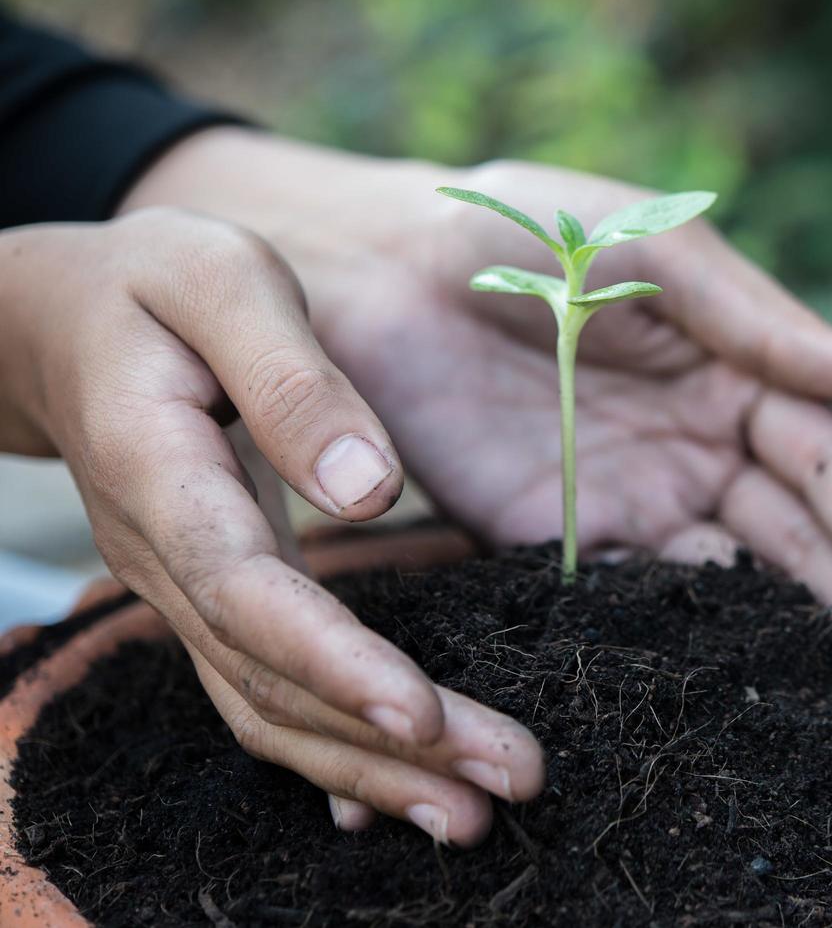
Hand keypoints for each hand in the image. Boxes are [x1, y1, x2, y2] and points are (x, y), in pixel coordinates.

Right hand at [0, 210, 540, 844]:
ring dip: (372, 770)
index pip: (242, 591)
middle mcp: (167, 557)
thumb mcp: (221, 281)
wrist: (59, 321)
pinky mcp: (221, 594)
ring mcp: (188, 588)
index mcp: (160, 473)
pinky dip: (336, 748)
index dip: (330, 660)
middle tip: (509, 784)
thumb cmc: (149, 284)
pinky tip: (403, 787)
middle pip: (271, 678)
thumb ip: (288, 379)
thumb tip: (368, 490)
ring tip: (475, 813)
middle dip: (388, 747)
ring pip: (270, 705)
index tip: (420, 716)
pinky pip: (270, 689)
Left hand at [123, 133, 831, 685]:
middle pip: (791, 534)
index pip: (821, 455)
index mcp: (735, 373)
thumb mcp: (657, 254)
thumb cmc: (531, 231)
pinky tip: (719, 683)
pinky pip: (625, 600)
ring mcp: (630, 501)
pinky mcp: (553, 543)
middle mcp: (696, 448)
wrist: (379, 265)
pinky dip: (677, 642)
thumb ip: (760, 323)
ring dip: (785, 637)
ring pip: (724, 582)